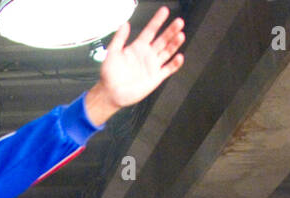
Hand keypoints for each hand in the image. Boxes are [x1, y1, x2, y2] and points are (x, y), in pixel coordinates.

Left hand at [85, 6, 185, 125]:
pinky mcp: (156, 77)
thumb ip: (119, 38)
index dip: (157, 21)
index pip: (150, 30)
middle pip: (163, 39)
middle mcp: (147, 54)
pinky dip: (175, 64)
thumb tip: (124, 24)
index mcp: (138, 47)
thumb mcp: (112, 53)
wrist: (110, 93)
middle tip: (179, 22)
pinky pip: (168, 69)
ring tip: (181, 35)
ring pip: (167, 52)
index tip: (165, 11)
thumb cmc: (109, 74)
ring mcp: (153, 65)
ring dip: (175, 44)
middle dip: (171, 30)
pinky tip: (179, 56)